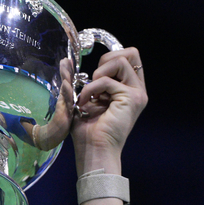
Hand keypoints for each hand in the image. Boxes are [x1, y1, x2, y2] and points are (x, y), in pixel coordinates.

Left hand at [71, 47, 146, 174]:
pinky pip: (107, 80)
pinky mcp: (132, 98)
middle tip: (94, 82)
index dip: (110, 58)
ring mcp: (137, 94)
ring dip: (99, 75)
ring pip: (121, 61)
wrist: (94, 152)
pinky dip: (91, 89)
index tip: (94, 77)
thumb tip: (65, 60)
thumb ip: (82, 79)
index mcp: (130, 89)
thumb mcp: (85, 99)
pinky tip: (86, 103)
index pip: (128, 57)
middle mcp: (138, 90)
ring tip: (90, 94)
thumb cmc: (88, 132)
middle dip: (106, 62)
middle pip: (131, 53)